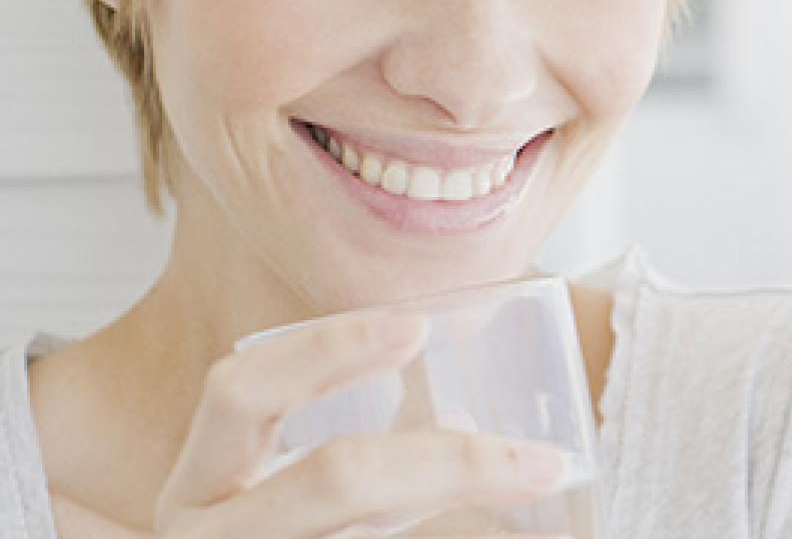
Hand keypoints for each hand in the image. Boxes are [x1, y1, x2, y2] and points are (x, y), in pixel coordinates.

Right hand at [153, 310, 568, 537]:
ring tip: (537, 485)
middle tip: (539, 459)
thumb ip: (344, 464)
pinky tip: (512, 533)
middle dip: (446, 462)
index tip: (417, 327)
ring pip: (369, 534)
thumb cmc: (276, 534)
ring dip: (464, 500)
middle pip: (332, 479)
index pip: (241, 392)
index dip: (325, 350)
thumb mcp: (279, 500)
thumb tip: (462, 420)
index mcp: (198, 484)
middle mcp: (207, 534)